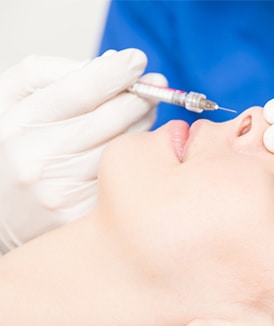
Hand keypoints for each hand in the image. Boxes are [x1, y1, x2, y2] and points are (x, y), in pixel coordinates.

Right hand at [0, 49, 166, 252]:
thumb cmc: (10, 145)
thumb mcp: (12, 100)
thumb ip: (50, 74)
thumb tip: (104, 64)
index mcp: (20, 124)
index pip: (82, 89)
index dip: (117, 71)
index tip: (137, 60)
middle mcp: (38, 159)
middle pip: (111, 118)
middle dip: (140, 95)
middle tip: (155, 85)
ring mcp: (60, 191)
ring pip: (123, 147)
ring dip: (143, 123)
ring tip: (146, 110)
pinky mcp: (79, 214)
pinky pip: (123, 176)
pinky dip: (138, 156)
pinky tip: (136, 146)